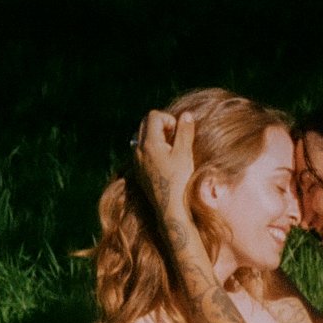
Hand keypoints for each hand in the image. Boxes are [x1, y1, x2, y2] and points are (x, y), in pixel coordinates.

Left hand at [134, 108, 194, 222]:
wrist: (170, 208)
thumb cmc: (179, 180)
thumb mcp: (184, 154)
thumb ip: (184, 132)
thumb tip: (186, 115)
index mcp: (148, 143)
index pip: (154, 116)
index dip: (169, 119)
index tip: (179, 132)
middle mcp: (138, 150)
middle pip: (145, 123)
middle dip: (161, 125)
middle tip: (175, 137)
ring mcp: (136, 160)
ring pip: (141, 136)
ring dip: (155, 135)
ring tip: (169, 147)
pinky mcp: (138, 169)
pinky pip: (140, 149)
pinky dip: (150, 147)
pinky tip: (163, 159)